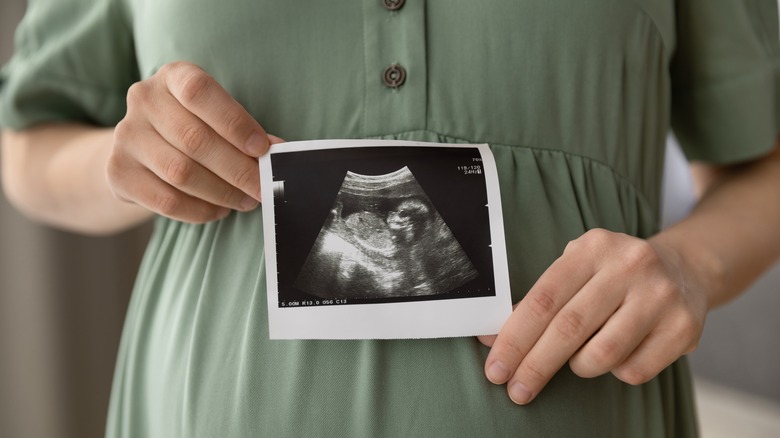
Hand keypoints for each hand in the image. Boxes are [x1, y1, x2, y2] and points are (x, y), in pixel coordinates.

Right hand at [107, 61, 282, 222]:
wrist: (140, 150)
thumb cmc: (193, 128)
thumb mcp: (216, 117)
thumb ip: (243, 131)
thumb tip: (276, 151)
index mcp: (172, 76)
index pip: (200, 92)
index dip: (234, 122)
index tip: (263, 149)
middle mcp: (143, 99)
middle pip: (194, 140)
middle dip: (238, 169)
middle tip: (263, 187)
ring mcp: (126, 135)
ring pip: (180, 173)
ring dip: (221, 193)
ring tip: (245, 201)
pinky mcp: (118, 172)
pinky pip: (166, 201)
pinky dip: (200, 210)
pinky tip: (219, 210)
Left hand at [478, 228, 708, 404]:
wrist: (685, 269)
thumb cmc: (614, 275)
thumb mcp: (577, 270)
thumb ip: (538, 301)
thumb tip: (491, 340)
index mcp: (593, 247)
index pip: (543, 299)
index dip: (514, 337)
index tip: (496, 366)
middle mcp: (629, 265)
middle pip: (569, 328)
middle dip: (535, 365)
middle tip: (515, 389)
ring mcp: (660, 296)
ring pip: (603, 354)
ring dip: (579, 366)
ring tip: (578, 359)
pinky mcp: (684, 327)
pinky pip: (634, 370)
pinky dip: (615, 371)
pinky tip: (618, 354)